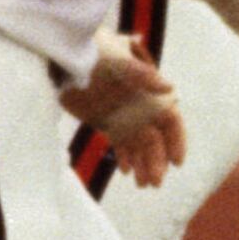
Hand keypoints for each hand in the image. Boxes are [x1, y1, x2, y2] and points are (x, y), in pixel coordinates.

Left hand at [61, 35, 186, 188]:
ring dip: (143, 164)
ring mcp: (122, 116)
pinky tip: (127, 172)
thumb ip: (143, 75)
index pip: (169, 119)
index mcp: (148, 92)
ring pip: (138, 145)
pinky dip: (126, 157)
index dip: (176, 140)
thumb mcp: (117, 63)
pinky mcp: (105, 122)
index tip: (177, 162)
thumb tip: (171, 88)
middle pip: (155, 139)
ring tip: (143, 184)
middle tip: (155, 182)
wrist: (62, 59)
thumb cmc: (93, 54)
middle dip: (157, 161)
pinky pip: (120, 144)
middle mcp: (139, 106)